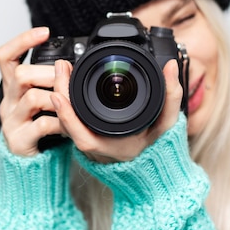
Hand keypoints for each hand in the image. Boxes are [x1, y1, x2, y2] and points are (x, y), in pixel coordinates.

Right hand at [0, 27, 64, 156]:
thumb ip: (49, 83)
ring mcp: (12, 121)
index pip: (5, 56)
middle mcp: (8, 102)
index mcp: (13, 88)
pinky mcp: (19, 140)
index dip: (22, 41)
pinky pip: (42, 125)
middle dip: (47, 74)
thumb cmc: (40, 129)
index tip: (44, 32)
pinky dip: (60, 122)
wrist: (31, 164)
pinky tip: (68, 126)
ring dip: (57, 99)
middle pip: (20, 75)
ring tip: (69, 106)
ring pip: (32, 98)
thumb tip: (68, 63)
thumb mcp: (43, 101)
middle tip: (65, 82)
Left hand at [50, 58, 183, 162]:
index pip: (82, 136)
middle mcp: (96, 146)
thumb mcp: (168, 122)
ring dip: (61, 94)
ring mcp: (89, 141)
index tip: (58, 95)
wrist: (151, 164)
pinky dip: (66, 101)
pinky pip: (70, 120)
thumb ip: (171, 95)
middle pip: (67, 124)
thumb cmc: (158, 145)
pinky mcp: (86, 133)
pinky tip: (66, 82)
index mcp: (112, 146)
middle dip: (60, 92)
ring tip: (62, 69)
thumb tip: (171, 65)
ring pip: (65, 121)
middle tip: (61, 66)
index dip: (67, 118)